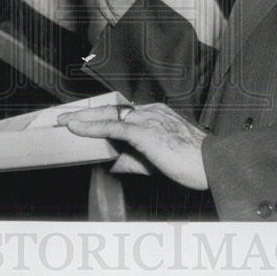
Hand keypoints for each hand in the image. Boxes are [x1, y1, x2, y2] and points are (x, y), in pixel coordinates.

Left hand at [57, 103, 208, 189]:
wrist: (213, 165)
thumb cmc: (192, 164)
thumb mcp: (157, 162)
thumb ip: (132, 161)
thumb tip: (111, 164)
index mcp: (157, 114)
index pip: (123, 113)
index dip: (101, 116)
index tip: (85, 119)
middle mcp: (151, 111)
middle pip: (112, 110)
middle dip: (86, 113)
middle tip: (65, 116)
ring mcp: (147, 119)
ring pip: (108, 115)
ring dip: (83, 118)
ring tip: (63, 121)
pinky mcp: (144, 131)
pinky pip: (111, 127)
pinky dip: (90, 126)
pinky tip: (75, 127)